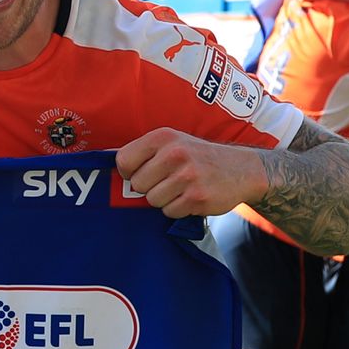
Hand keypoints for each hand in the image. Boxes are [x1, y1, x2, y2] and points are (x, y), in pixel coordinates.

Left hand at [115, 128, 267, 217]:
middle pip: (137, 184)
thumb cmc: (198, 156)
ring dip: (164, 199)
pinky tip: (191, 197)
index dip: (128, 172)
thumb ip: (142, 152)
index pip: (123, 160)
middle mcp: (175, 153)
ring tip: (181, 188)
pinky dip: (178, 209)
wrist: (242, 169)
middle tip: (168, 180)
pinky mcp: (197, 197)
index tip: (141, 172)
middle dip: (149, 187)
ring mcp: (187, 176)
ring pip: (152, 200)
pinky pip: (170, 211)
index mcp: (163, 137)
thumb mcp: (172, 143)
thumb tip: (106, 162)